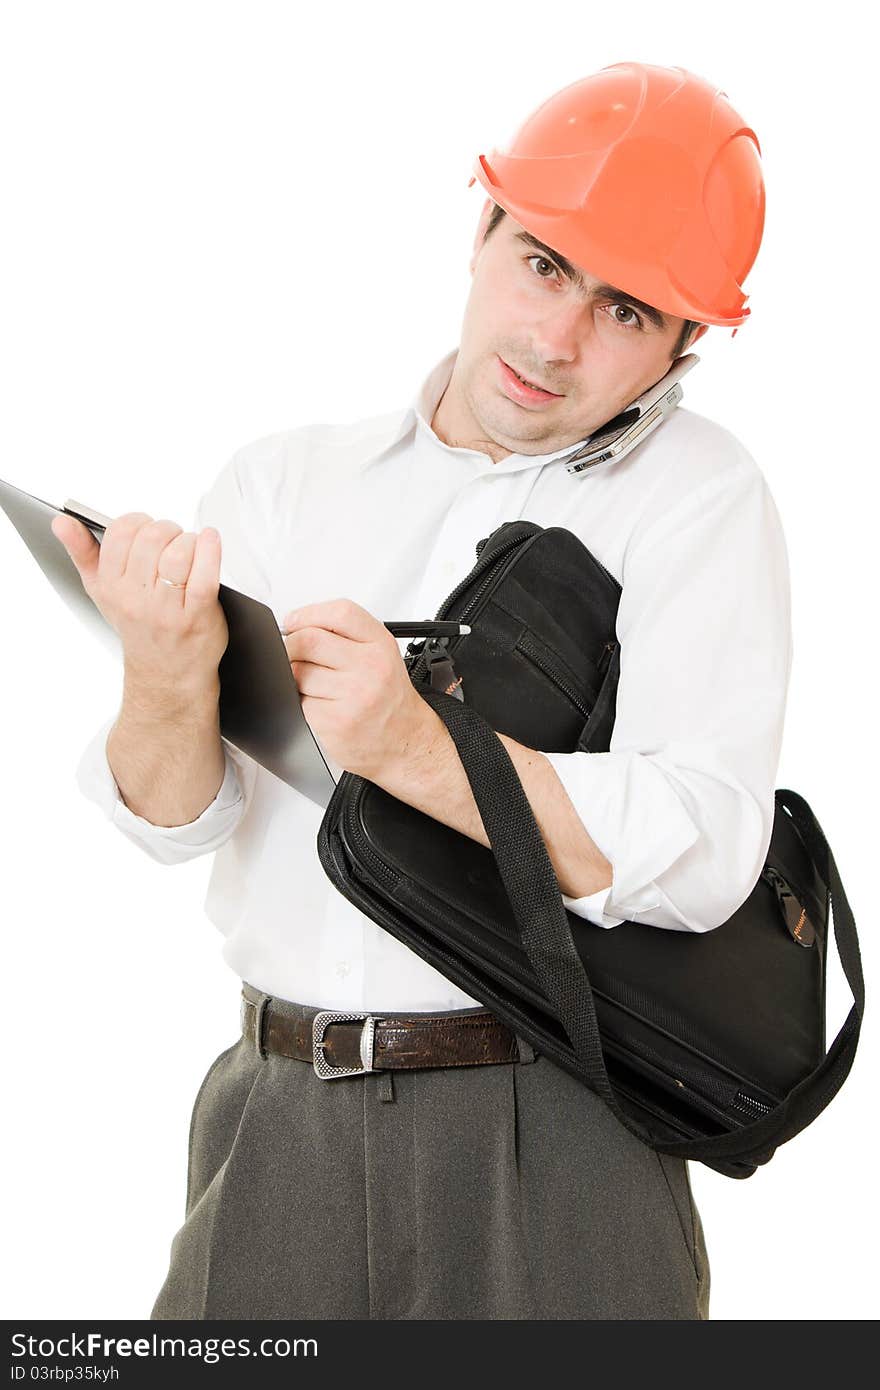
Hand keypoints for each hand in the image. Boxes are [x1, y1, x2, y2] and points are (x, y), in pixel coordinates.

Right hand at [50, 512, 228, 697]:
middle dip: (167, 530)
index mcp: (111, 586)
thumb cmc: (138, 626)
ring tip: (190, 549)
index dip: (138, 522)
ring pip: (178, 552)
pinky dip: (210, 551)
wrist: (167, 674)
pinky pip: (205, 575)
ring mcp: (168, 609)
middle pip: (153, 537)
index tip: (146, 530)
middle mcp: (137, 598)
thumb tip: (61, 522)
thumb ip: (81, 552)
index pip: (121, 532)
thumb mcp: (101, 591)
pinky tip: (210, 541)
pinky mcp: (198, 615)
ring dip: (189, 541)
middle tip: (172, 540)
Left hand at [281, 598, 431, 778]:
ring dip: (297, 679)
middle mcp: (370, 667)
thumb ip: (346, 635)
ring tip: (319, 688)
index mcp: (380, 645)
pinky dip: (303, 703)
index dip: (307, 614)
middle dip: (292, 647)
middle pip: (308, 640)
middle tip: (296, 655)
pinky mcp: (335, 722)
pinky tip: (323, 707)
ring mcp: (353, 696)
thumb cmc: (388, 697)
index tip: (294, 622)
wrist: (406, 740)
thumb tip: (297, 625)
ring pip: (298, 672)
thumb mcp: (381, 654)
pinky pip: (299, 702)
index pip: (339, 613)